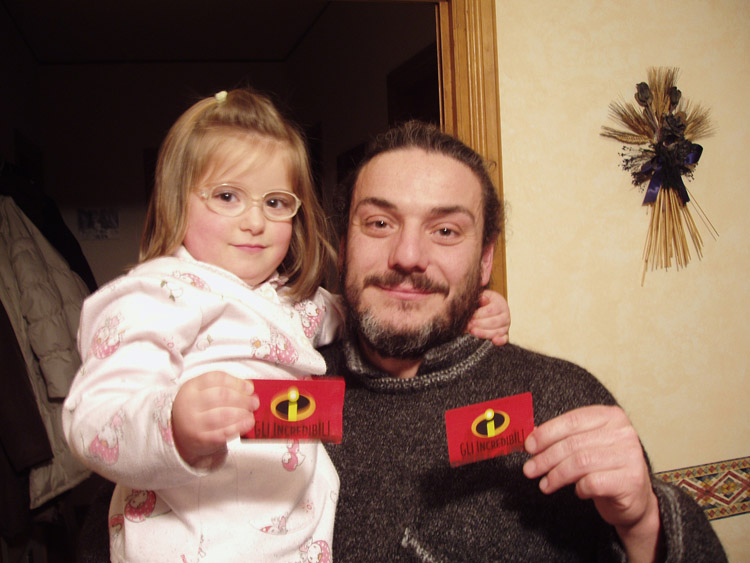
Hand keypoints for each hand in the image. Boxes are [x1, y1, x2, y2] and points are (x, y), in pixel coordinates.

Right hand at [172, 371, 259, 468]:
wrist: (179, 433)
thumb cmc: (197, 409)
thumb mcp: (203, 391)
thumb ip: (224, 386)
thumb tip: (248, 387)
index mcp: (191, 387)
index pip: (215, 378)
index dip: (236, 382)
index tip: (249, 387)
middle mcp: (190, 403)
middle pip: (221, 396)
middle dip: (242, 398)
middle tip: (254, 401)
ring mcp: (194, 422)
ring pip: (223, 415)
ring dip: (242, 413)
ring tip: (251, 412)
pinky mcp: (201, 439)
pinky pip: (222, 432)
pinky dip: (238, 427)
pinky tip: (247, 423)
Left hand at [467, 290, 509, 345]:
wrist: (489, 306)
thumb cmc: (482, 302)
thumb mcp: (481, 296)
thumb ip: (481, 298)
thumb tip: (483, 299)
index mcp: (500, 304)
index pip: (490, 311)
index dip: (478, 315)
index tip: (468, 317)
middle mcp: (505, 315)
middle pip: (493, 322)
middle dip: (479, 324)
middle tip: (468, 326)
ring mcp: (506, 326)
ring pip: (497, 331)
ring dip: (484, 333)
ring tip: (473, 332)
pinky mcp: (505, 334)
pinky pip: (504, 339)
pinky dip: (500, 341)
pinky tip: (493, 341)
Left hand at [523, 405, 661, 561]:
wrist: (635, 499)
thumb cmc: (606, 468)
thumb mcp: (587, 446)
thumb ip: (565, 438)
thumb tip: (532, 438)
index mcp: (611, 416)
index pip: (572, 420)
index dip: (546, 433)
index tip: (529, 446)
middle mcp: (623, 432)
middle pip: (573, 443)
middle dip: (546, 457)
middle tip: (530, 469)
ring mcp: (630, 456)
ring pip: (580, 462)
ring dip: (556, 475)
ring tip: (545, 484)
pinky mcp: (631, 480)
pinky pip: (593, 483)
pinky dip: (579, 488)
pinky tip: (577, 491)